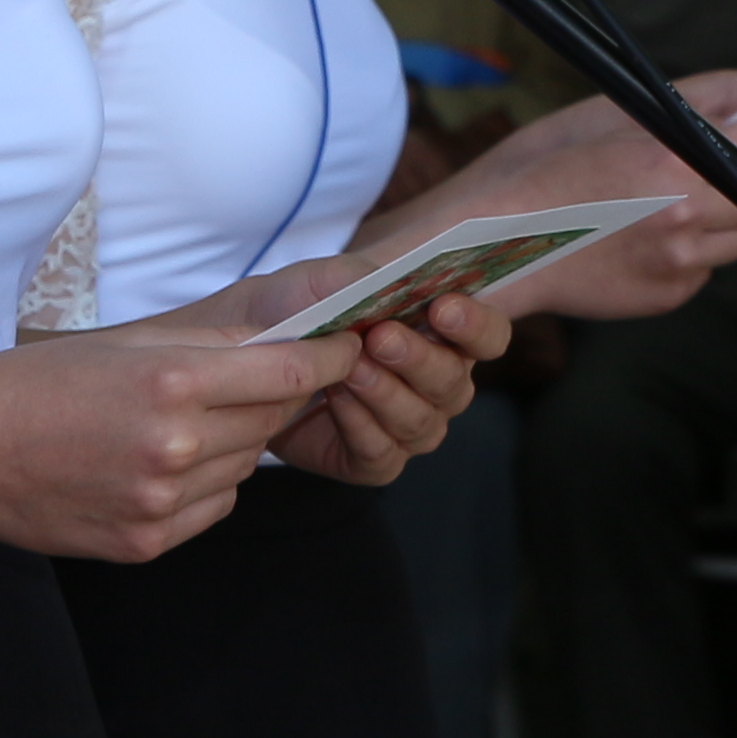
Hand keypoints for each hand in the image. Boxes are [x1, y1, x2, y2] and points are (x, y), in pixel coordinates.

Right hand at [0, 295, 366, 561]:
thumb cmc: (32, 386)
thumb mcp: (118, 345)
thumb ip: (205, 348)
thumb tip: (281, 349)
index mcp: (167, 382)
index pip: (288, 375)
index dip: (328, 360)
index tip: (345, 349)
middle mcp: (174, 447)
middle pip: (271, 421)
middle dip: (277, 397)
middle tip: (258, 380)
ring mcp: (162, 502)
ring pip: (246, 466)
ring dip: (236, 442)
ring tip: (183, 423)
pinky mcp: (148, 542)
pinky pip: (214, 506)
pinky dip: (207, 484)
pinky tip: (162, 464)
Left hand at [269, 295, 502, 484]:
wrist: (249, 346)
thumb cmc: (299, 307)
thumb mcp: (320, 280)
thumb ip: (357, 277)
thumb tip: (384, 285)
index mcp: (443, 335)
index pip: (488, 336)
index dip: (476, 325)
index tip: (443, 308)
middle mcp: (437, 384)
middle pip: (455, 382)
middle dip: (419, 359)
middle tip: (381, 338)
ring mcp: (409, 425)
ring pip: (420, 421)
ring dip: (384, 393)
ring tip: (348, 369)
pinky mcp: (373, 459)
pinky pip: (382, 453)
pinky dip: (359, 426)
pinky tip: (336, 400)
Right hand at [421, 92, 736, 320]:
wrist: (508, 243)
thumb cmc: (554, 177)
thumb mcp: (622, 127)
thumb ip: (694, 122)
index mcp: (676, 162)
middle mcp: (687, 214)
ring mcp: (682, 261)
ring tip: (703, 205)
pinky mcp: (672, 293)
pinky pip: (710, 270)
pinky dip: (700, 253)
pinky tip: (660, 238)